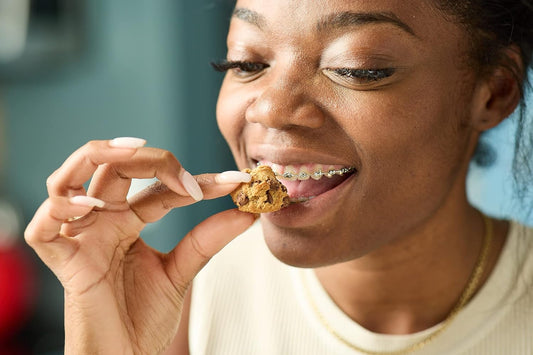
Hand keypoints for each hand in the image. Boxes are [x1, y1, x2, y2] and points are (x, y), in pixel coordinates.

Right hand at [24, 138, 254, 354]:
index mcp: (128, 220)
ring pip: (67, 180)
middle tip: (184, 170)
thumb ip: (208, 239)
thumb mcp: (181, 271)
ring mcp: (80, 239)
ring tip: (133, 154)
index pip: (160, 185)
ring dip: (96, 159)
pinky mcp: (64, 265)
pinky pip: (44, 230)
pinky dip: (59, 209)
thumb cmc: (144, 319)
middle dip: (147, 156)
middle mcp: (102, 222)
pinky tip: (93, 204)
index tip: (237, 182)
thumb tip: (246, 213)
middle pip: (110, 166)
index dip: (199, 181)